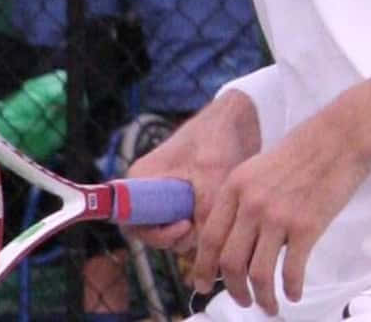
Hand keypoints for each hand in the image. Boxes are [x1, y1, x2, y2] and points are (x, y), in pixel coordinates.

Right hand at [124, 90, 260, 255]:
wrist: (239, 117)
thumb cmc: (218, 136)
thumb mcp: (213, 174)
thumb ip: (205, 212)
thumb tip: (204, 252)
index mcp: (140, 178)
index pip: (131, 223)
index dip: (155, 235)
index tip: (184, 227)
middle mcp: (148, 189)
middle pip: (152, 233)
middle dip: (178, 236)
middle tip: (203, 224)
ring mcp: (166, 195)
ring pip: (172, 232)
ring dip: (193, 232)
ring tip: (214, 213)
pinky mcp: (183, 199)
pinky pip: (186, 225)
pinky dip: (202, 226)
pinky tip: (219, 213)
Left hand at [193, 78, 370, 315]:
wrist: (340, 136)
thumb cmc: (303, 149)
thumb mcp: (260, 167)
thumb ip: (244, 198)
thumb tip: (236, 238)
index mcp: (236, 185)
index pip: (209, 237)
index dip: (203, 267)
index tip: (204, 283)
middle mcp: (251, 203)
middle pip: (230, 262)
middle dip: (233, 290)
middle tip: (242, 301)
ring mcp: (278, 216)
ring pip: (258, 274)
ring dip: (261, 298)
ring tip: (269, 305)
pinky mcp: (306, 227)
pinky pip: (291, 272)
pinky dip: (291, 290)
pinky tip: (294, 293)